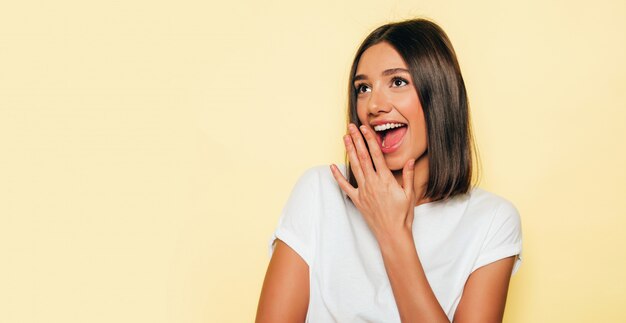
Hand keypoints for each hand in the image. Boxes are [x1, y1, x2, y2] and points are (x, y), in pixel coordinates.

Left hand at [330, 123, 416, 238]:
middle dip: (356, 140)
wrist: (392, 234)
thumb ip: (408, 176)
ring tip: (345, 138)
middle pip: (363, 156)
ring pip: (354, 167)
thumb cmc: (402, 215)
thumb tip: (410, 160)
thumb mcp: (409, 194)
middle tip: (351, 127)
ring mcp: (363, 191)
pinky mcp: (357, 200)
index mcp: (386, 179)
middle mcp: (372, 183)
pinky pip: (345, 186)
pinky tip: (332, 166)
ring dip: (349, 151)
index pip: (376, 154)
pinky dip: (338, 176)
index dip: (369, 139)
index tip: (365, 128)